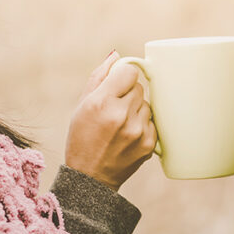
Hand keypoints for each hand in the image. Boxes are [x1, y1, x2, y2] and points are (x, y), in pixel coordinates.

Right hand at [65, 52, 157, 190]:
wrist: (90, 178)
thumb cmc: (82, 137)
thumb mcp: (82, 105)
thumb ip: (99, 76)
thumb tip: (117, 55)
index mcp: (101, 102)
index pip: (129, 72)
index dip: (122, 77)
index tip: (117, 85)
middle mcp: (121, 115)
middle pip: (139, 87)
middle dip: (128, 95)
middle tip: (115, 109)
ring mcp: (137, 131)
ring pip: (146, 104)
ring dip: (136, 110)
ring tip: (120, 125)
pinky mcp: (148, 144)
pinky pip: (152, 122)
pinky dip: (142, 126)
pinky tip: (127, 136)